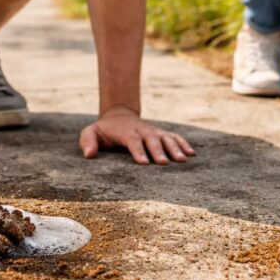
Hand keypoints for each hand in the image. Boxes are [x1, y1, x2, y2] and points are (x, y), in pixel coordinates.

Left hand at [78, 106, 195, 164]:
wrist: (119, 116)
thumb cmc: (104, 130)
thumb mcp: (91, 132)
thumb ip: (88, 141)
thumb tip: (89, 154)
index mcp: (125, 131)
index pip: (132, 140)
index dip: (138, 151)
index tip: (144, 163)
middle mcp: (142, 130)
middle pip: (152, 139)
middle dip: (158, 151)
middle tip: (164, 163)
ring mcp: (153, 131)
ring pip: (166, 138)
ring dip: (175, 148)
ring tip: (183, 160)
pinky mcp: (161, 133)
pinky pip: (174, 137)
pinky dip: (183, 144)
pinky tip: (192, 154)